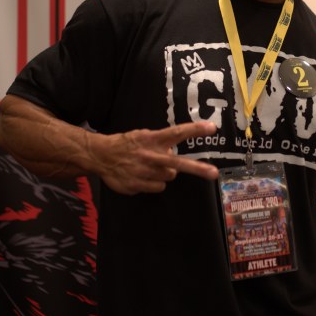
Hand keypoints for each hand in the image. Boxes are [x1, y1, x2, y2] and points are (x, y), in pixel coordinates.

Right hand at [93, 121, 219, 194]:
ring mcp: (144, 172)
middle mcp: (151, 156)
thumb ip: (160, 142)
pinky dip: (153, 183)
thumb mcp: (143, 136)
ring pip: (169, 177)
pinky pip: (158, 187)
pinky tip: (141, 175)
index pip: (177, 133)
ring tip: (149, 167)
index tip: (211, 128)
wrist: (101, 156)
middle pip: (178, 163)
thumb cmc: (127, 144)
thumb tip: (174, 150)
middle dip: (198, 168)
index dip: (195, 130)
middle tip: (214, 173)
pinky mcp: (137, 185)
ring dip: (164, 173)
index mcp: (153, 140)